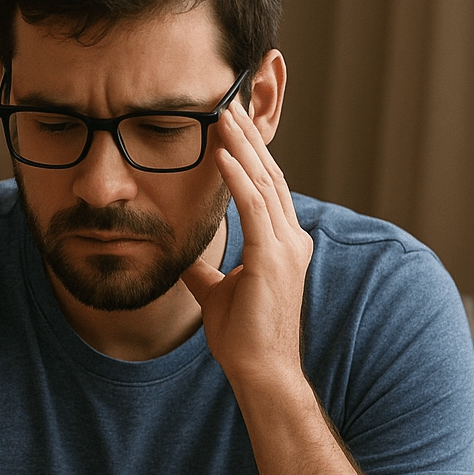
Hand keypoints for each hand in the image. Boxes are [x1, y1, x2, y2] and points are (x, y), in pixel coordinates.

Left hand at [181, 98, 313, 389]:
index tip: (230, 128)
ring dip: (241, 147)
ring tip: (223, 115)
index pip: (265, 188)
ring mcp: (286, 247)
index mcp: (282, 245)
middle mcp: (291, 239)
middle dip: (247, 139)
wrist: (260, 370)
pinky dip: (237, 177)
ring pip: (263, 182)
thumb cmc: (243, 338)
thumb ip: (205, 272)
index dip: (249, 156)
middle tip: (228, 104)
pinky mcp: (272, 257)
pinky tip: (221, 154)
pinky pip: (254, 206)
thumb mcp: (217, 293)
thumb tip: (183, 260)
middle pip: (268, 176)